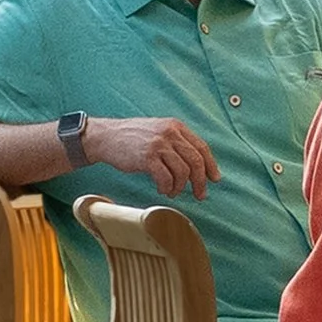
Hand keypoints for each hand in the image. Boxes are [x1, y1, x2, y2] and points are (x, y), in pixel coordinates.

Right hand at [84, 114, 220, 198]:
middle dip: (200, 181)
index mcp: (176, 126)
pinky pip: (166, 178)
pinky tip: (162, 189)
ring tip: (173, 191)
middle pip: (196, 161)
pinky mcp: (147, 157)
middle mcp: (170, 133)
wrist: (107, 137)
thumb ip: (177, 143)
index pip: (202, 147)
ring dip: (180, 187)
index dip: (211, 165)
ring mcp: (159, 145)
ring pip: (183, 171)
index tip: (214, 179)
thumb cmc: (133, 138)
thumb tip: (197, 165)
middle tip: (200, 195)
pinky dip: (167, 187)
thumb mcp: (159, 132)